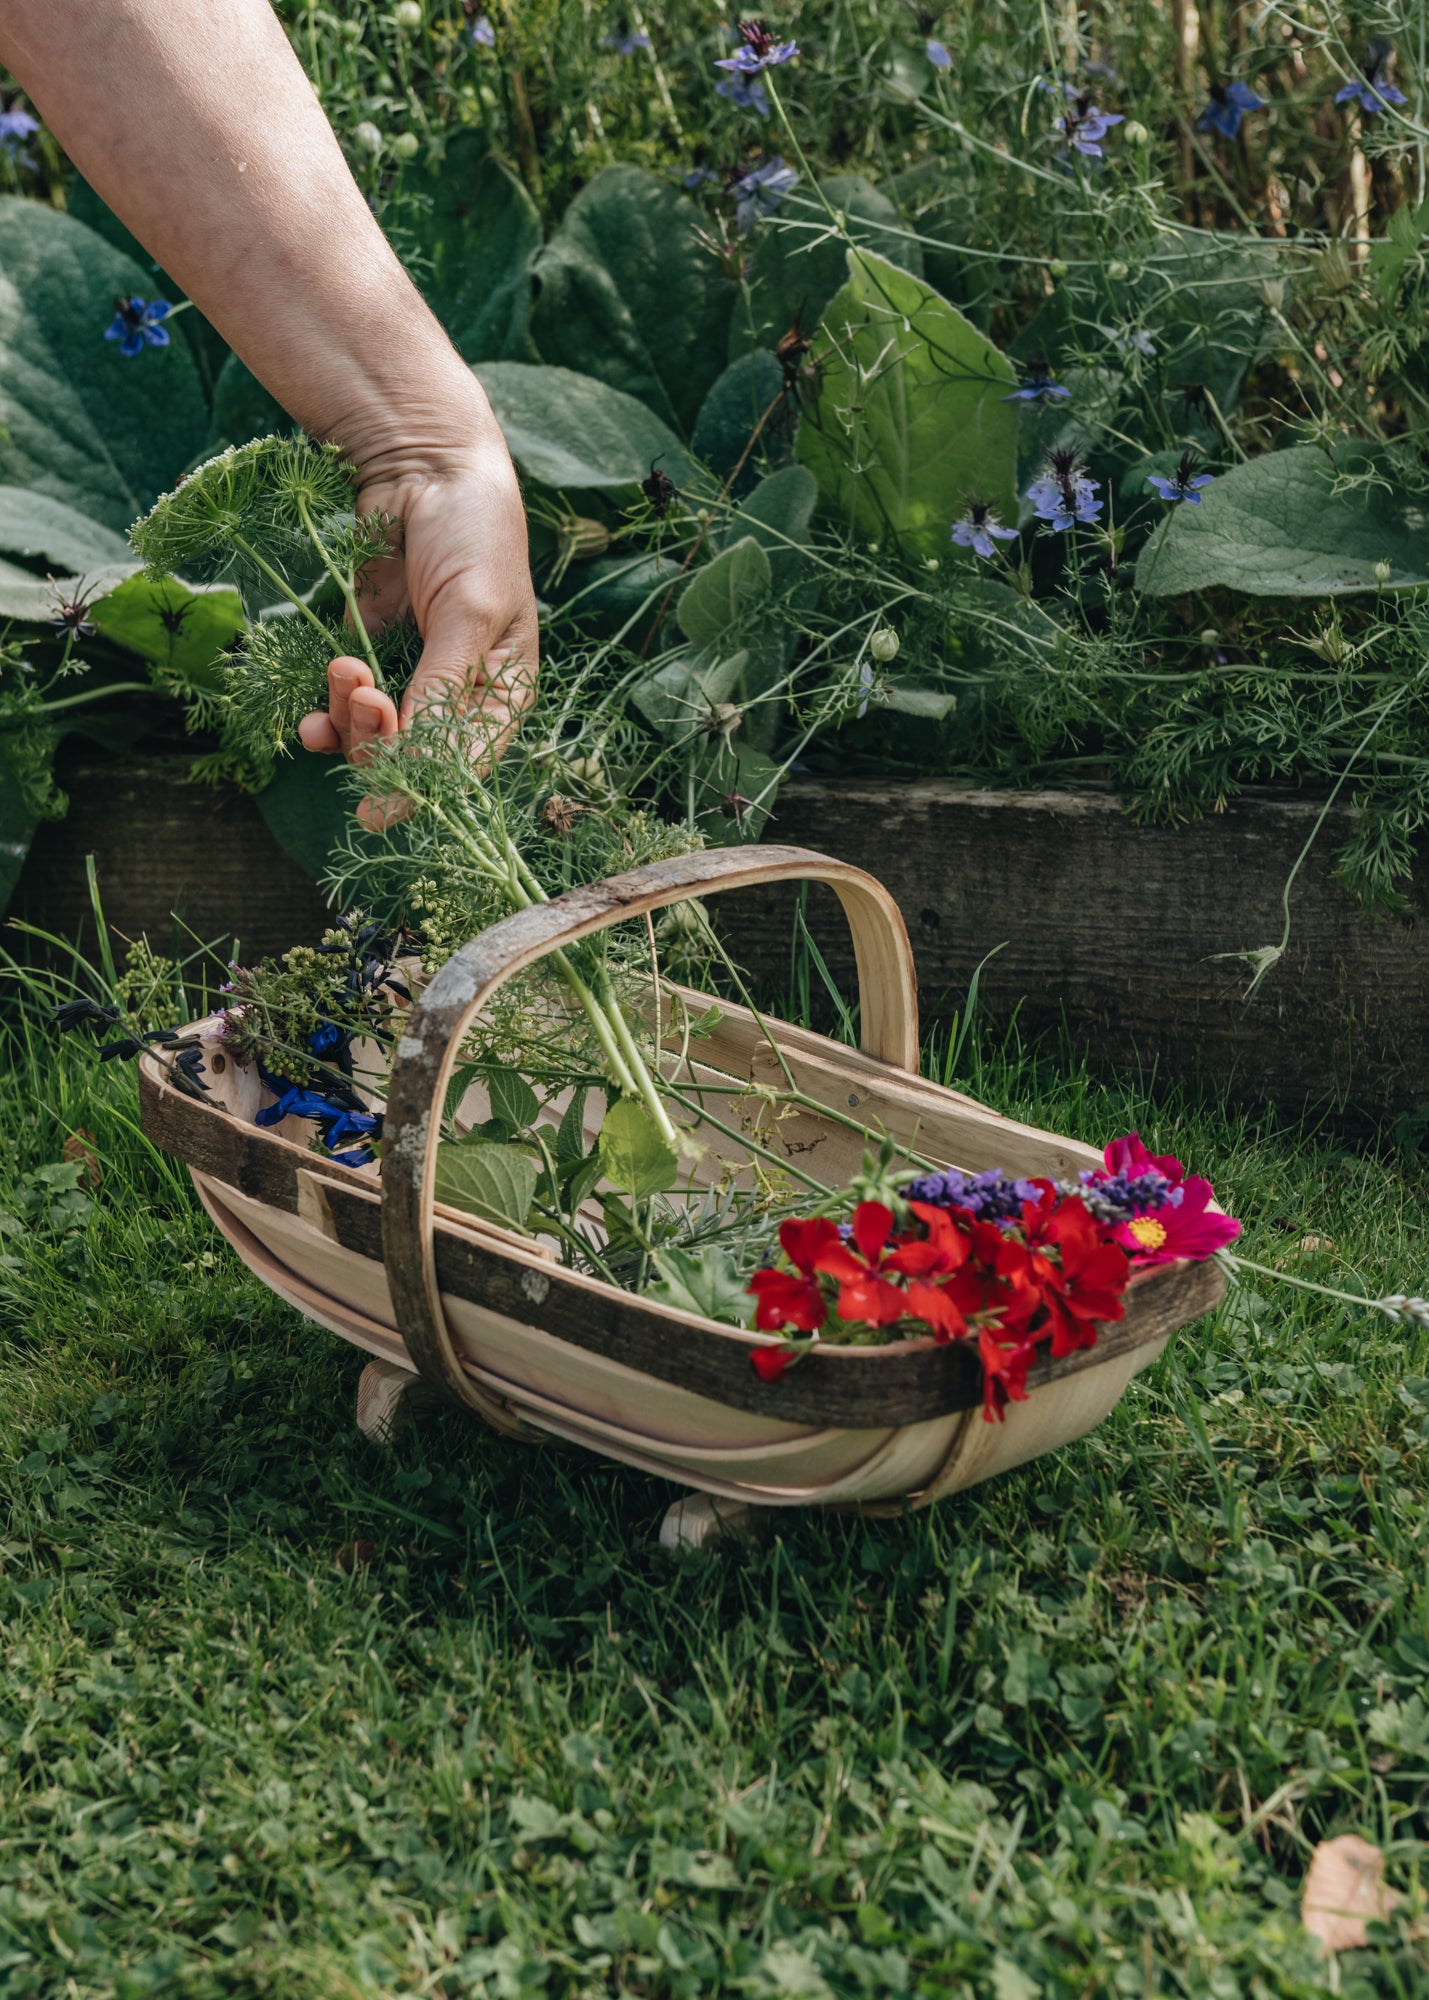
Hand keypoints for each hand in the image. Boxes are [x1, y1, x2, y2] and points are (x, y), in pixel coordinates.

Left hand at [297, 426, 538, 827]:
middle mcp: (458, 695)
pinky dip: (325, 716)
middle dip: (380, 738)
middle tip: (363, 694)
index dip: (423, 789)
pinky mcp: (368, 652)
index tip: (377, 810)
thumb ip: (444, 686)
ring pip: (373, 736)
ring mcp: (409, 675)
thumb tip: (421, 764)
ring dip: (349, 720)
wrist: (423, 462)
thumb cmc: (473, 533)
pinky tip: (309, 718)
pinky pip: (341, 707)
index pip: (467, 764)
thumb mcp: (470, 610)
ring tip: (342, 668)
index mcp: (503, 691)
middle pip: (413, 757)